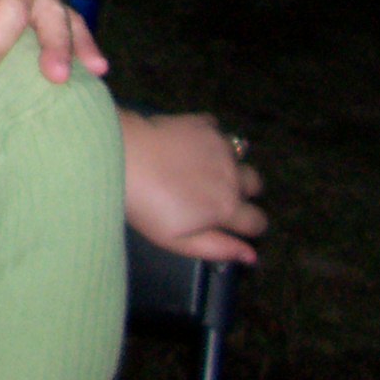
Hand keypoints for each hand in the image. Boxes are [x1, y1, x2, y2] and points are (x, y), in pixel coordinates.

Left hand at [123, 111, 266, 263]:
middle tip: (215, 194)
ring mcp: (218, 146)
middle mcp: (231, 175)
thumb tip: (252, 255)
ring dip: (230, 164)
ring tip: (203, 169)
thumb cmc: (145, 205)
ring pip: (241, 157)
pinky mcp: (202, 123)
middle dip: (243, 192)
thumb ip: (218, 248)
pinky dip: (211, 137)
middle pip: (256, 185)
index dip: (249, 226)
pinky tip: (191, 144)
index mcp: (227, 207)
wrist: (121, 156)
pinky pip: (219, 130)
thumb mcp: (177, 239)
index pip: (257, 221)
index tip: (231, 224)